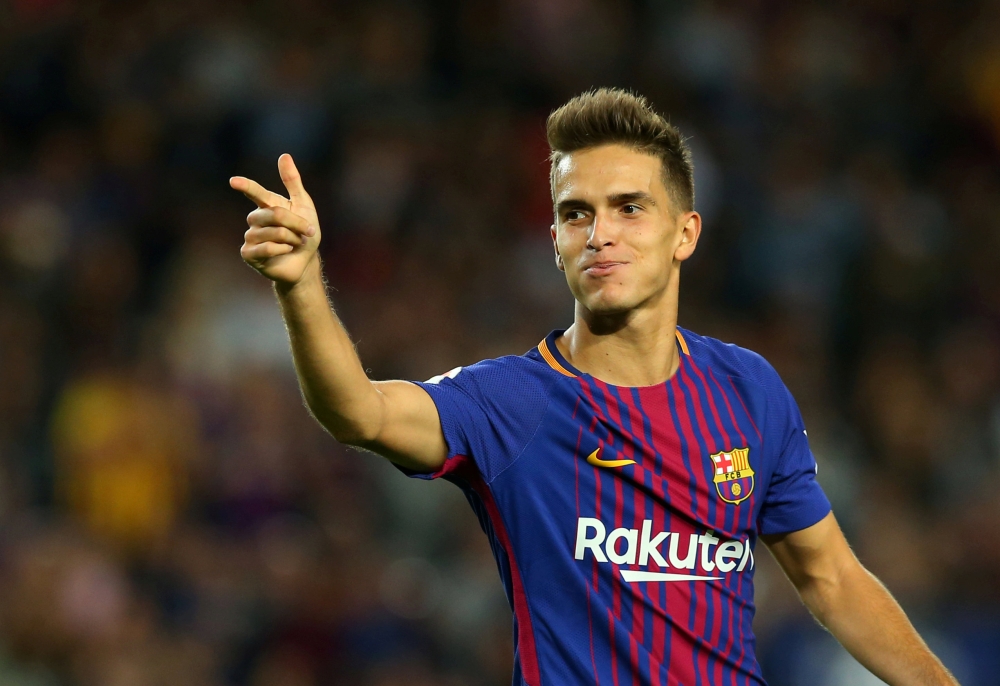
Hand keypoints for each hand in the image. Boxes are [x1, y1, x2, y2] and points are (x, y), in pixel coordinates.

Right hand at [230, 154, 320, 285]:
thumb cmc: (304, 234)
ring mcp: (250, 236)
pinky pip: (265, 248)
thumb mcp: (304, 205)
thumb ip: (293, 182)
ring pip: (273, 232)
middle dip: (296, 223)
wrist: (305, 262)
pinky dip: (281, 249)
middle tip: (306, 231)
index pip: (255, 192)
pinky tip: (285, 251)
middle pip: (274, 214)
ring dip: (291, 238)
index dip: (246, 186)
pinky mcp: (248, 254)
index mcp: (267, 205)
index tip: (234, 181)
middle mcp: (255, 219)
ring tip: (295, 243)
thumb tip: (284, 155)